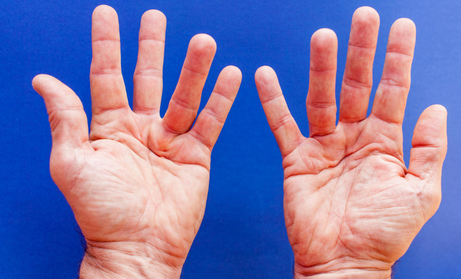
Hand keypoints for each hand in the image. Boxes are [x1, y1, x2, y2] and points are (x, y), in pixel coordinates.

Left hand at [33, 5, 240, 277]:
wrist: (138, 247)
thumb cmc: (100, 211)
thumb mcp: (72, 162)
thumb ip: (66, 118)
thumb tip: (44, 80)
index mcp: (109, 127)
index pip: (107, 75)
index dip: (106, 44)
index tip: (106, 13)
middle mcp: (140, 129)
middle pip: (148, 78)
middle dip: (151, 47)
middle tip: (155, 16)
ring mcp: (169, 141)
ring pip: (184, 95)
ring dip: (193, 68)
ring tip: (203, 41)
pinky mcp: (196, 155)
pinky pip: (210, 121)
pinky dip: (222, 99)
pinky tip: (230, 75)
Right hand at [255, 7, 446, 278]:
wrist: (345, 263)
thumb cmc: (384, 233)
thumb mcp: (421, 191)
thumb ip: (428, 149)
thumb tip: (435, 107)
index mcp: (384, 143)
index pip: (393, 91)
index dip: (398, 59)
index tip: (401, 26)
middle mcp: (353, 138)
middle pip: (357, 85)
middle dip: (361, 51)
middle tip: (362, 16)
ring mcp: (324, 147)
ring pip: (321, 98)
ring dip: (321, 68)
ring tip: (322, 36)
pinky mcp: (297, 160)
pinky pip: (282, 125)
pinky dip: (272, 101)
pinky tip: (264, 75)